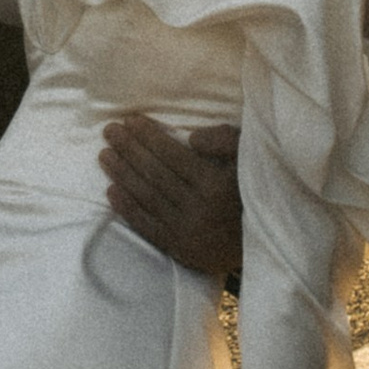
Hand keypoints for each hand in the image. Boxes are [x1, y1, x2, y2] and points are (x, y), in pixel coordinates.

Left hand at [100, 116, 240, 276]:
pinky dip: (127, 209)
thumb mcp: (250, 159)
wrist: (263, 242)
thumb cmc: (254, 190)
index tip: (130, 120)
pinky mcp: (180, 249)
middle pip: (155, 174)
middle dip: (129, 149)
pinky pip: (147, 226)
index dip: (148, 136)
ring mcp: (187, 230)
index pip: (172, 155)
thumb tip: (190, 137)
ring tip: (105, 155)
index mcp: (217, 184)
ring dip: (122, 174)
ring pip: (147, 198)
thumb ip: (225, 141)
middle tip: (110, 131)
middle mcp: (199, 208)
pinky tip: (111, 191)